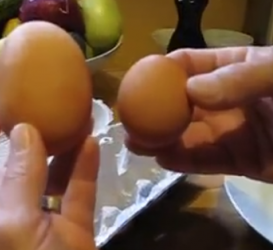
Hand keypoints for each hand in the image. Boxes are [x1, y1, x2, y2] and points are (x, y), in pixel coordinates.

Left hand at [0, 95, 99, 249]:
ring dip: (62, 149)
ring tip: (76, 116)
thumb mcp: (11, 226)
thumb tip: (26, 130)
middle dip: (27, 136)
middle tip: (40, 102)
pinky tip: (90, 143)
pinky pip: (79, 195)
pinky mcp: (75, 233)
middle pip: (14, 168)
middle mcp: (7, 219)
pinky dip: (85, 170)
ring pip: (50, 179)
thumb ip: (19, 178)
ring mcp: (43, 226)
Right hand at [130, 46, 272, 181]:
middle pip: (179, 103)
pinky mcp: (238, 161)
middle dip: (151, 111)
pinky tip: (161, 159)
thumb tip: (190, 90)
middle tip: (128, 120)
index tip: (135, 84)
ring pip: (187, 135)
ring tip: (135, 144)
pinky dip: (182, 161)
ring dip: (159, 139)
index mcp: (232, 70)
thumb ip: (239, 79)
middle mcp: (224, 99)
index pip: (188, 65)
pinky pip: (204, 161)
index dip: (160, 72)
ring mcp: (230, 131)